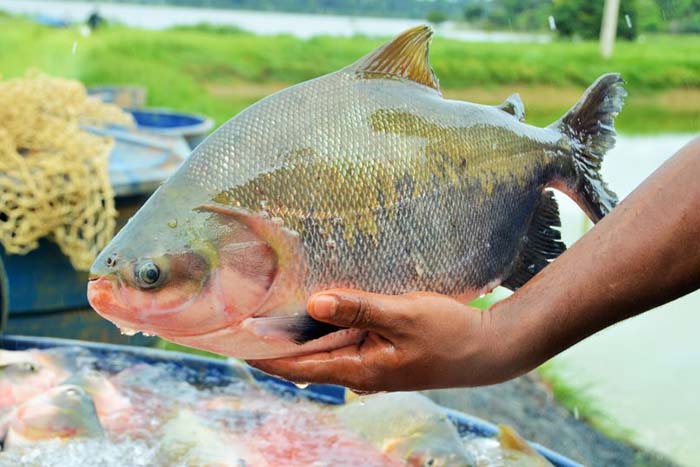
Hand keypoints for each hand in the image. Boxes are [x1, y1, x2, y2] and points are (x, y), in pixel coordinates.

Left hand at [248, 290, 521, 391]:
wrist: (488, 349)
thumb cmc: (449, 333)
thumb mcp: (403, 316)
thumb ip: (358, 308)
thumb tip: (312, 304)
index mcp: (360, 370)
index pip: (299, 368)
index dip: (265, 356)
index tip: (235, 343)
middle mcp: (360, 373)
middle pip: (307, 360)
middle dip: (278, 342)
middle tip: (248, 316)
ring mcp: (372, 365)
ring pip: (326, 349)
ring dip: (302, 332)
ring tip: (276, 307)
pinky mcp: (382, 353)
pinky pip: (345, 341)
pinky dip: (328, 326)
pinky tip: (321, 307)